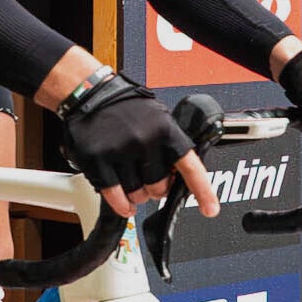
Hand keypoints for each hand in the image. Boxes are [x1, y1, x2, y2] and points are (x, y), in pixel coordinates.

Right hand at [55, 73, 219, 221]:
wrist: (91, 93)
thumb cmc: (126, 108)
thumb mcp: (158, 119)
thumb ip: (171, 145)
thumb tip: (183, 177)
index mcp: (165, 130)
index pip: (190, 166)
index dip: (202, 191)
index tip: (210, 209)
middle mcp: (145, 140)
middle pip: (159, 189)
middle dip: (155, 189)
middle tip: (148, 177)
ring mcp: (120, 151)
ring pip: (137, 194)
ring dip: (136, 195)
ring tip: (131, 178)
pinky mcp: (98, 160)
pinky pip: (116, 197)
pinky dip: (121, 204)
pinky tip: (124, 202)